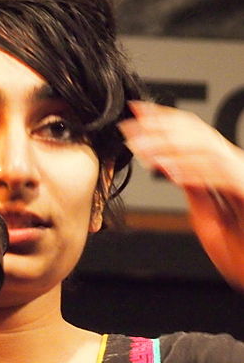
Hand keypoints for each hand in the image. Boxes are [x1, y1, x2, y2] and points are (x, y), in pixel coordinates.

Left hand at [118, 101, 243, 289]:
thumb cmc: (241, 248)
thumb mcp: (208, 215)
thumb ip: (194, 189)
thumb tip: (171, 166)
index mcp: (224, 167)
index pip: (192, 134)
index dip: (163, 120)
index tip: (136, 113)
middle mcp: (235, 165)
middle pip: (197, 135)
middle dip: (160, 129)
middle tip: (130, 128)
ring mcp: (243, 176)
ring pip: (206, 150)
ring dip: (170, 148)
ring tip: (141, 150)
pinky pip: (221, 176)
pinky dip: (194, 171)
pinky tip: (171, 171)